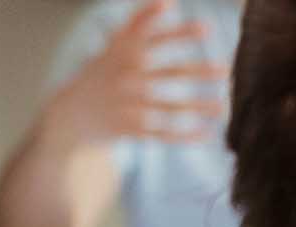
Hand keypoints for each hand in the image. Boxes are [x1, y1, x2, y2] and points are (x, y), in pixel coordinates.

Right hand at [45, 0, 227, 144]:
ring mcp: (126, 105)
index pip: (155, 39)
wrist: (69, 114)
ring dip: (198, 107)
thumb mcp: (115, 46)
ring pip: (169, 106)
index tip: (207, 27)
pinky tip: (208, 134)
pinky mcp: (129, 129)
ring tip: (224, 108)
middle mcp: (125, 78)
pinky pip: (162, 133)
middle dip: (198, 71)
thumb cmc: (103, 73)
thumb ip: (140, 22)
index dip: (180, 33)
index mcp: (123, 54)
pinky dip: (184, 136)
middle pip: (168, 73)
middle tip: (227, 69)